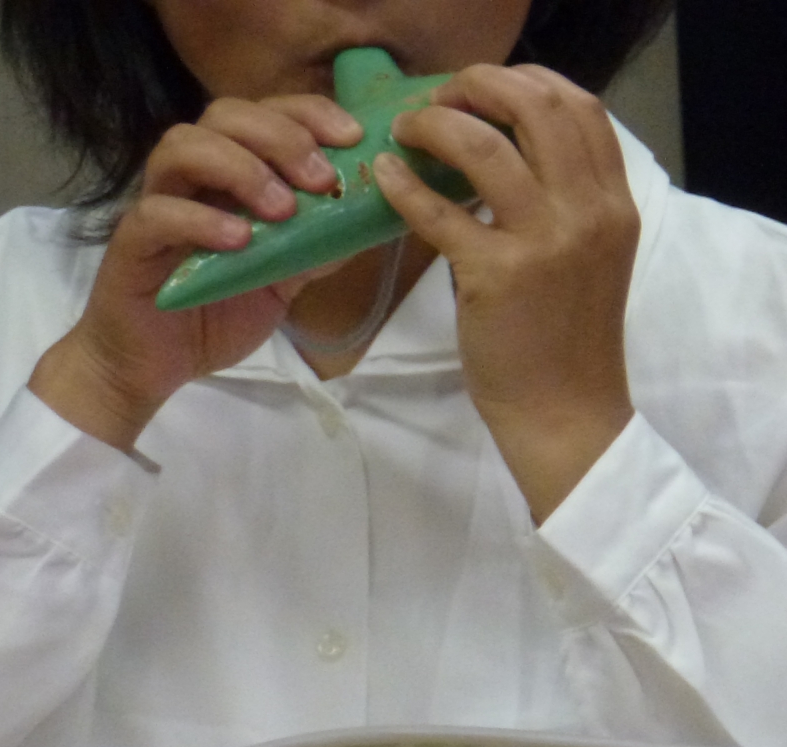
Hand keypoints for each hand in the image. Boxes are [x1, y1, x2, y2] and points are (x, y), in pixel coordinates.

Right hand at [30, 95, 362, 450]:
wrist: (155, 366)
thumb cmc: (214, 315)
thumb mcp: (281, 281)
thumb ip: (314, 249)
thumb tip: (365, 222)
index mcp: (229, 174)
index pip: (266, 113)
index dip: (309, 114)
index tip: (352, 137)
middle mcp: (191, 177)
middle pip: (226, 115)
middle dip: (281, 136)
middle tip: (321, 178)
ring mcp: (157, 203)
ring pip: (183, 147)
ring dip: (242, 169)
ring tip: (282, 210)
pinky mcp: (132, 244)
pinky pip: (157, 213)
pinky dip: (201, 220)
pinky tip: (239, 241)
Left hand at [373, 64, 639, 521]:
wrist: (566, 413)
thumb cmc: (568, 341)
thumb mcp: (586, 259)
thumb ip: (559, 206)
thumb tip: (495, 162)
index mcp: (614, 204)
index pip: (581, 109)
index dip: (526, 83)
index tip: (483, 90)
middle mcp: (588, 211)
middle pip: (536, 108)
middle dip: (478, 87)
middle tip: (439, 100)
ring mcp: (543, 242)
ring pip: (484, 147)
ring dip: (435, 124)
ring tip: (406, 128)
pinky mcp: (495, 276)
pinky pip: (439, 212)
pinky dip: (403, 184)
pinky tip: (383, 174)